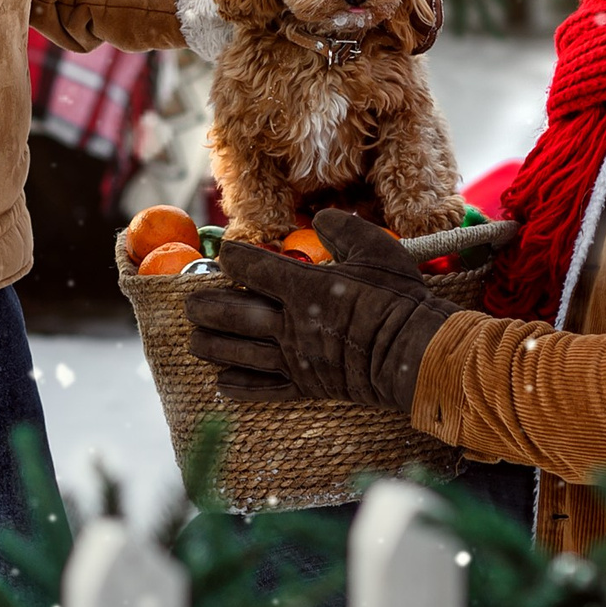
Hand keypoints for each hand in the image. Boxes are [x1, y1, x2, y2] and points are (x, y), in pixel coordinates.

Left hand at [185, 210, 453, 412]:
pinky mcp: (304, 387)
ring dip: (210, 345)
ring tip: (194, 339)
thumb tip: (320, 217)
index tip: (224, 254)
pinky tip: (221, 383)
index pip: (253, 269)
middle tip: (189, 303)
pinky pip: (262, 389)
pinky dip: (237, 387)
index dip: (232, 259)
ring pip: (237, 353)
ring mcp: (294, 358)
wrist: (416, 353)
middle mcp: (290, 324)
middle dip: (204, 307)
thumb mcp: (376, 248)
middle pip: (232, 314)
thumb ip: (343, 228)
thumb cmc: (398, 298)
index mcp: (304, 286)